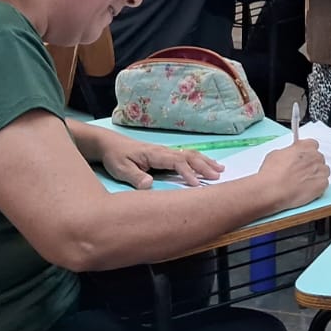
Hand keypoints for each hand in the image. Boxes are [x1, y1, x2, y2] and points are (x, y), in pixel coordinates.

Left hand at [100, 135, 222, 188]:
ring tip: (220, 170)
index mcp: (155, 154)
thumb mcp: (120, 169)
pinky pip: (187, 156)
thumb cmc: (115, 157)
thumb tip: (150, 185)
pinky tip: (208, 165)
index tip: (196, 185)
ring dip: (205, 162)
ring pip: (190, 154)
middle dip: (204, 166)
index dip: (187, 173)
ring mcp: (166, 152)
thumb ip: (135, 177)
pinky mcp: (166, 155)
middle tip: (217, 177)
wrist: (110, 145)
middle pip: (189, 156)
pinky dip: (200, 160)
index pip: (176, 162)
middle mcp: (164, 151)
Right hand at [257, 139, 329, 209]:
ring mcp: (320, 170)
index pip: (312, 145)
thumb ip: (289, 152)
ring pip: (323, 171)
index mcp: (305, 146)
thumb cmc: (271, 173)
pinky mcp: (322, 184)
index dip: (307, 152)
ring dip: (316, 175)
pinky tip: (306, 190)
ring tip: (303, 182)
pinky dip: (317, 187)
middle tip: (301, 172)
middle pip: (318, 158)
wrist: (272, 190)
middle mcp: (315, 156)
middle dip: (311, 164)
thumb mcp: (276, 154)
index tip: (303, 157)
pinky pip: (324, 183)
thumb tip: (290, 155)